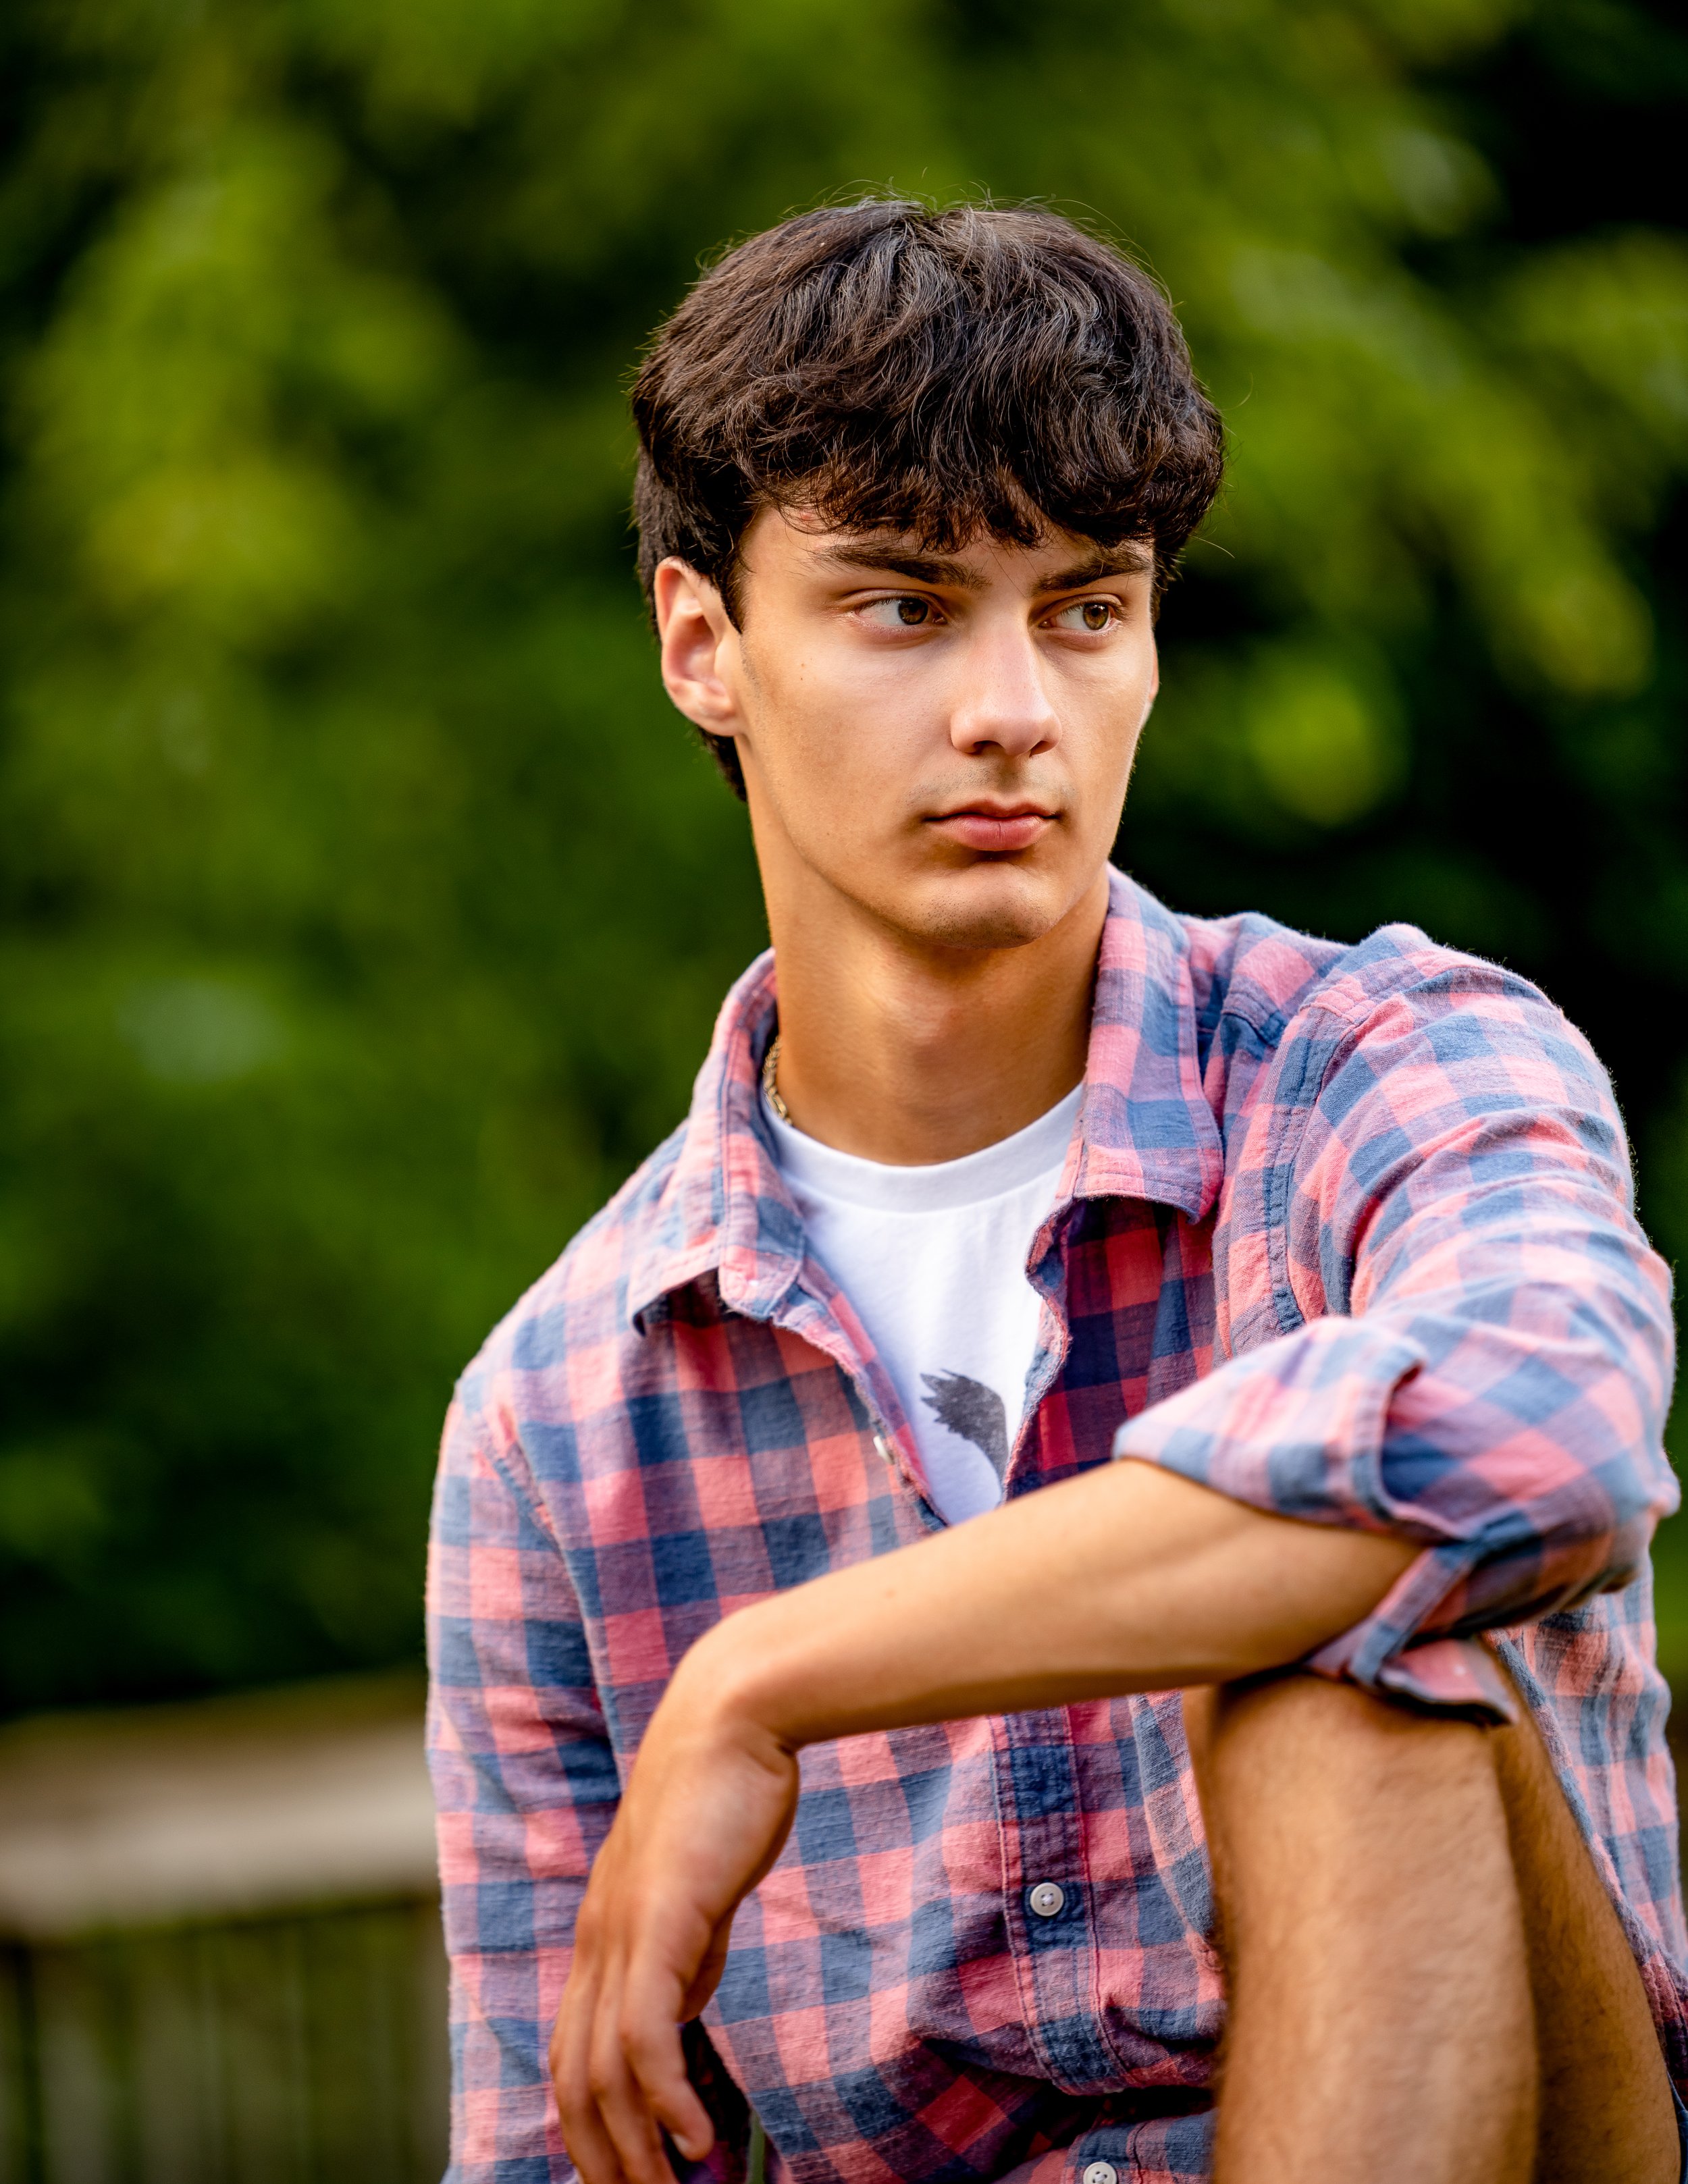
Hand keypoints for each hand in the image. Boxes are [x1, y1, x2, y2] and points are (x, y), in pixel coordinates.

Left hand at [550, 1634, 800, 2183]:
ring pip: (601, 2073)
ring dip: (635, 2149)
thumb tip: (686, 2012)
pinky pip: (646, 2034)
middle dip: (605, 2159)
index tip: (630, 2173)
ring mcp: (621, 1931)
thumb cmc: (725, 1792)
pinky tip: (694, 2140)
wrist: (734, 1716)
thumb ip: (687, 1952)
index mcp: (603, 1933)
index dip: (591, 2127)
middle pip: (574, 2082)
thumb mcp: (700, 1893)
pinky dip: (665, 2099)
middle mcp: (596, 1940)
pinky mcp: (659, 1920)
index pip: (572, 2056)